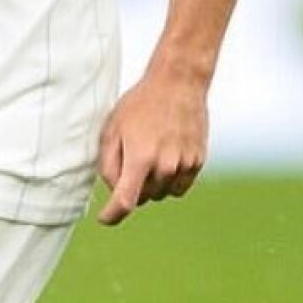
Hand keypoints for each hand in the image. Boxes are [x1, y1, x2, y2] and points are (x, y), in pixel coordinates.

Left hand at [95, 68, 209, 225]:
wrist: (179, 83)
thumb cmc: (140, 104)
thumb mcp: (113, 129)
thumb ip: (108, 165)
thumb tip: (113, 190)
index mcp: (141, 158)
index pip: (125, 202)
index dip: (112, 215)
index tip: (104, 219)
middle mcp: (165, 166)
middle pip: (142, 198)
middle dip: (132, 187)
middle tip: (130, 158)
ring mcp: (185, 165)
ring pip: (161, 194)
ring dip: (152, 184)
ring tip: (150, 153)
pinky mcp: (198, 162)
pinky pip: (179, 187)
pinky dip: (169, 180)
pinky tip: (166, 155)